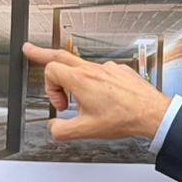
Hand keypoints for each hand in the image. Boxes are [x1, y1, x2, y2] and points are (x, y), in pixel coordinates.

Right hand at [22, 43, 173, 141]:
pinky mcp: (120, 71)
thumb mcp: (86, 131)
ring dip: (75, 80)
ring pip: (82, 66)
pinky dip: (95, 82)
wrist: (151, 114)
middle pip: (60, 55)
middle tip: (30, 51)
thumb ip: (61, 131)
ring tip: (79, 97)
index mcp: (81, 80)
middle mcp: (93, 70)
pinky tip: (103, 98)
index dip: (49, 88)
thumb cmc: (124, 118)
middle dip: (42, 53)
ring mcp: (108, 68)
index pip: (50, 70)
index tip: (61, 105)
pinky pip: (101, 72)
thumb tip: (53, 128)